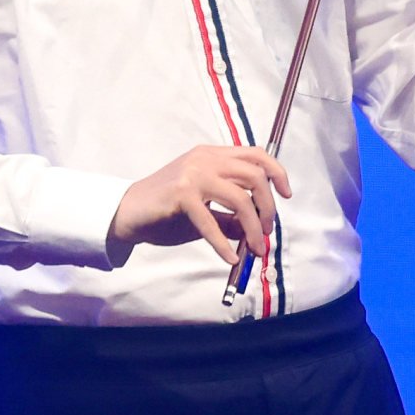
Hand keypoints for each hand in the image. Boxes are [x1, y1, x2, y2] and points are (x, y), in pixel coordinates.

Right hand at [109, 143, 292, 263]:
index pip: (256, 155)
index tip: (286, 196)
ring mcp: (193, 173)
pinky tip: (229, 258)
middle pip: (255, 177)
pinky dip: (223, 245)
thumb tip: (259, 231)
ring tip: (254, 249)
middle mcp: (205, 158)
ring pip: (240, 199)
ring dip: (253, 229)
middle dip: (268, 208)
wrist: (128, 212)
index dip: (277, 173)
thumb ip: (232, 217)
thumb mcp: (206, 211)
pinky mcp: (181, 194)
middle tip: (266, 232)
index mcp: (212, 155)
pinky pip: (212, 222)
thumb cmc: (166, 211)